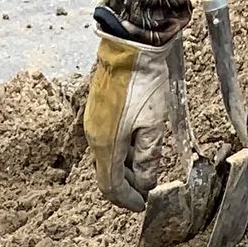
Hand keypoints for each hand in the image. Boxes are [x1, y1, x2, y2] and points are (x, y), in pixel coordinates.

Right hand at [84, 26, 183, 213]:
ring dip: (126, 166)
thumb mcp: (154, 123)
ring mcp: (93, 122)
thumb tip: (146, 182)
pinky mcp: (96, 109)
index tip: (142, 205)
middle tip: (148, 188)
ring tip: (147, 165)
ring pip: (108, 157)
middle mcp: (94, 137)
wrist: (130, 41)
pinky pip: (107, 140)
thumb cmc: (144, 80)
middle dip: (128, 185)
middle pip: (108, 174)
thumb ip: (149, 158)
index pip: (112, 187)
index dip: (128, 200)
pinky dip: (122, 150)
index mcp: (106, 145)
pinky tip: (138, 143)